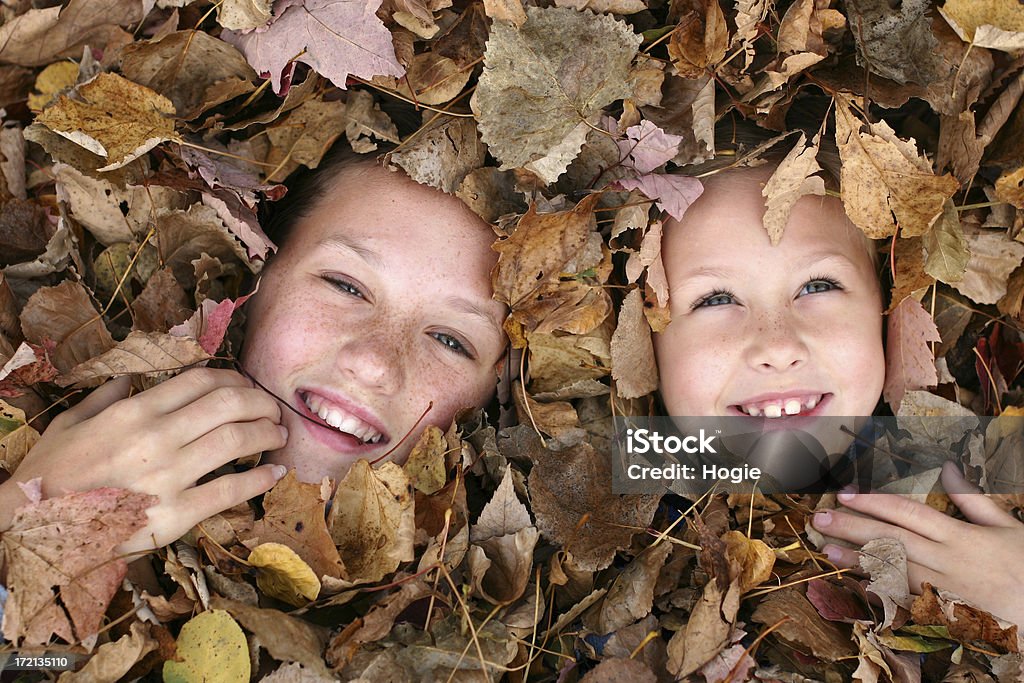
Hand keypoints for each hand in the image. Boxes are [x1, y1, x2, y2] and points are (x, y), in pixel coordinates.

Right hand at [0, 368, 287, 554]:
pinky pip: (229, 492)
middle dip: (259, 402)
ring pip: (235, 440)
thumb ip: (104, 397)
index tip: (247, 385)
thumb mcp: (69, 425)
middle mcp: (157, 438)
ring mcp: (169, 476)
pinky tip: (274, 473)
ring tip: (279, 435)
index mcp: (134, 412)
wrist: (32, 529)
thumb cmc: (50, 476)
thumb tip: (128, 378)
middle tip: (273, 409)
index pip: (200, 382)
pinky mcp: (176, 515)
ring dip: (266, 433)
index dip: (234, 379)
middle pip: (228, 404)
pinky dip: (259, 479)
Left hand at [811, 461, 1023, 625]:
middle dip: (853, 528)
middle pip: (892, 541)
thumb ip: (972, 498)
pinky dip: (880, 592)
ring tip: (827, 550)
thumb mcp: (1006, 526)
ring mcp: (944, 591)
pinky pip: (906, 602)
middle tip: (819, 519)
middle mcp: (948, 563)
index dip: (874, 502)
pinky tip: (856, 583)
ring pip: (893, 572)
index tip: (845, 494)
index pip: (908, 514)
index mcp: (961, 537)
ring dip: (857, 561)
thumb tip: (947, 466)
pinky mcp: (944, 615)